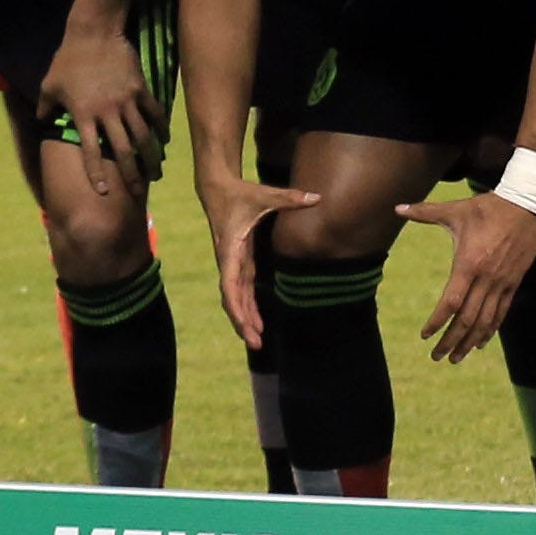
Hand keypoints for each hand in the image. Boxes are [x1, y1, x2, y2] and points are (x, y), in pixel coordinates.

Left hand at [40, 22, 163, 193]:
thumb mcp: (49, 85)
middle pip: (124, 150)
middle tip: (140, 191)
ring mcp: (126, 100)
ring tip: (157, 173)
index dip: (97, 174)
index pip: (91, 152)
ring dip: (151, 157)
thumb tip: (42, 122)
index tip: (104, 192)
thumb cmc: (67, 60)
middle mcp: (107, 112)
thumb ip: (45, 108)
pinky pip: (154, 113)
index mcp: (83, 115)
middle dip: (133, 174)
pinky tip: (165, 141)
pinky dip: (161, 128)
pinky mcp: (140, 89)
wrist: (94, 33)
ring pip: (143, 135)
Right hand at [203, 174, 321, 347]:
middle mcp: (229, 262)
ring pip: (236, 299)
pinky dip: (247, 308)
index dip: (236, 306)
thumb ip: (290, 198)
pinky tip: (257, 324)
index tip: (244, 324)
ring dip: (245, 320)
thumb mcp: (263, 194)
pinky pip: (241, 292)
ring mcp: (234, 265)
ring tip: (257, 342)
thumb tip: (317, 197)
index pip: (230, 284)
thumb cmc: (240, 194)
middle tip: (256, 344)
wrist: (218, 190)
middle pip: (232, 299)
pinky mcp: (239, 263)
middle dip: (242, 322)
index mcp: (232, 250)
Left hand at [399, 187, 535, 362]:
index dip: (437, 321)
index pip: (451, 302)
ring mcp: (502, 282)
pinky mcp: (514, 282)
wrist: (528, 205)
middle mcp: (486, 278)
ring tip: (456, 358)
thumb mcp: (455, 209)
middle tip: (436, 357)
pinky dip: (490, 330)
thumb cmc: (487, 207)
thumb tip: (396, 207)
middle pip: (467, 319)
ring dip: (469, 342)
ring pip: (485, 321)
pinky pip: (501, 313)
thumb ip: (424, 212)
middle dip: (451, 341)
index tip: (425, 335)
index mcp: (469, 264)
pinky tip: (480, 342)